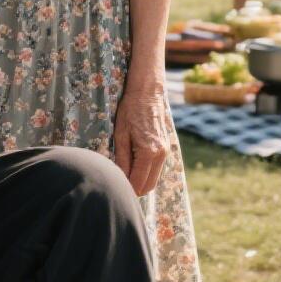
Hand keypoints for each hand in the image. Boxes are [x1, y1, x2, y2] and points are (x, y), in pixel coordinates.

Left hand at [114, 82, 173, 196]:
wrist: (147, 93)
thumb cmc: (130, 110)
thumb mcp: (120, 135)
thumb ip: (122, 159)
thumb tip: (120, 179)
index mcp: (149, 153)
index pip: (138, 184)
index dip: (125, 188)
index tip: (114, 185)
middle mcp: (161, 155)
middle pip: (148, 187)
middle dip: (134, 188)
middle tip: (118, 181)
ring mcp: (166, 152)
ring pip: (153, 179)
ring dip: (140, 180)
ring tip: (124, 172)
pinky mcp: (166, 148)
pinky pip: (156, 169)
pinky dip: (146, 172)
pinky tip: (134, 163)